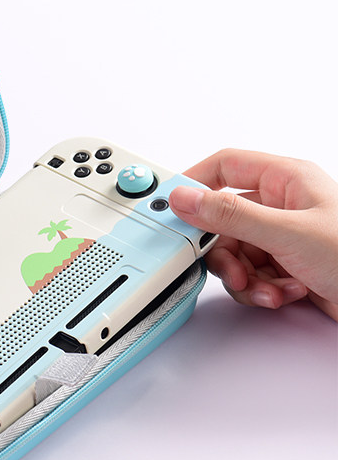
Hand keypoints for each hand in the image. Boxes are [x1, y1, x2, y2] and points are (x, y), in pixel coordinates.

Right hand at [169, 149, 337, 320]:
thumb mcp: (288, 234)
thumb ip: (231, 216)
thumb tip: (185, 198)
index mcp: (286, 179)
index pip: (225, 166)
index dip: (194, 182)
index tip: (171, 206)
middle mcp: (283, 204)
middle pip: (223, 220)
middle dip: (224, 252)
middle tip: (229, 269)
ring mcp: (283, 236)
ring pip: (235, 252)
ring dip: (245, 277)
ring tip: (268, 288)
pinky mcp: (286, 264)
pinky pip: (251, 273)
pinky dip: (261, 289)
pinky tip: (284, 294)